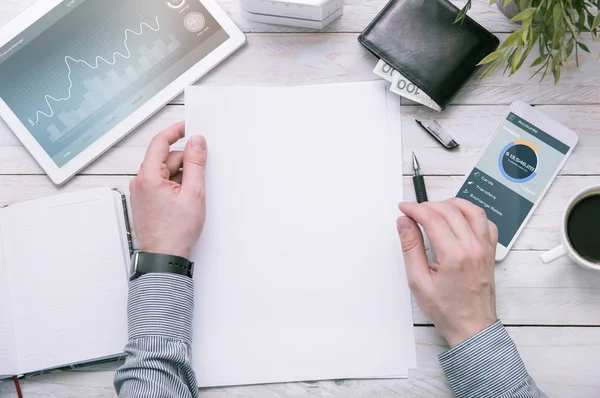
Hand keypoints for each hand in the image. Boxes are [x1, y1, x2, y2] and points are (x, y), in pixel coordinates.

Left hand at [130, 122, 206, 258]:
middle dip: (184, 161)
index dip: (176, 131)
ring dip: (181, 175)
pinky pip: (161, 184)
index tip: (188, 127)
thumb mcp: (193, 193)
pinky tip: (185, 199)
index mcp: (148, 177)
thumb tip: (197, 142)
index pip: (160, 143)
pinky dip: (175, 185)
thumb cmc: (175, 232)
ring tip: (192, 194)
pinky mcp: (145, 201)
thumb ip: (195, 163)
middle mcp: (140, 182)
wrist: (164, 257)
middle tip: (201, 171)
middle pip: (165, 158)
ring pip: (164, 172)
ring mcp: (141, 193)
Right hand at [397, 198, 498, 347]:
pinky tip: (460, 219)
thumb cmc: (447, 310)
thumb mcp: (418, 281)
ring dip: (453, 204)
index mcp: (454, 256)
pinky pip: (487, 223)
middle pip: (450, 211)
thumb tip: (405, 223)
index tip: (404, 208)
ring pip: (473, 211)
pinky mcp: (490, 252)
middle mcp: (473, 248)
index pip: (432, 218)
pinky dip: (473, 215)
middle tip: (414, 211)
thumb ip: (411, 248)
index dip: (415, 209)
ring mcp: (485, 249)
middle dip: (428, 205)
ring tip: (436, 209)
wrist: (472, 327)